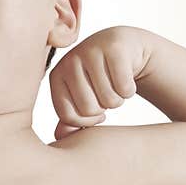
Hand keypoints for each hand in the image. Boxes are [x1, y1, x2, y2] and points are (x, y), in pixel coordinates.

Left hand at [49, 26, 150, 140]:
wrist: (125, 49)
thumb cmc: (99, 78)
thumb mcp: (81, 98)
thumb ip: (70, 119)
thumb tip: (60, 136)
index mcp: (56, 76)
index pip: (68, 116)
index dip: (86, 121)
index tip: (93, 109)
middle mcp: (69, 60)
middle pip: (89, 109)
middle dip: (103, 108)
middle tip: (105, 92)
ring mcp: (91, 51)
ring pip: (109, 100)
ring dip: (117, 99)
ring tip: (114, 84)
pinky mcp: (115, 48)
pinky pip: (125, 88)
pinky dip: (129, 90)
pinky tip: (126, 77)